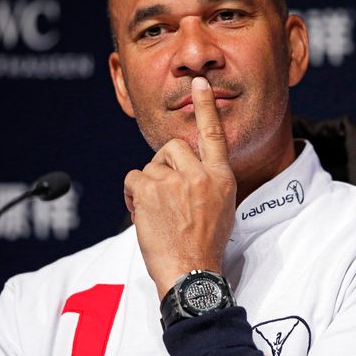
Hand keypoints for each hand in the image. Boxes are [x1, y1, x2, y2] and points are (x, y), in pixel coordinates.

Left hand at [123, 76, 236, 298]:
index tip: (199, 83)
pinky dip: (134, 194)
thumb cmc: (205, 244)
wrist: (191, 272)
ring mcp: (174, 181)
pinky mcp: (150, 189)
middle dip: (165, 165)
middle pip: (173, 147)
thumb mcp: (222, 208)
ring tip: (158, 212)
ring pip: (151, 165)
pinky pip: (134, 178)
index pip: (214, 134)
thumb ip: (208, 181)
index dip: (205, 106)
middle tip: (165, 192)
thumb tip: (187, 169)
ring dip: (149, 185)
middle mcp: (200, 174)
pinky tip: (144, 213)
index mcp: (221, 177)